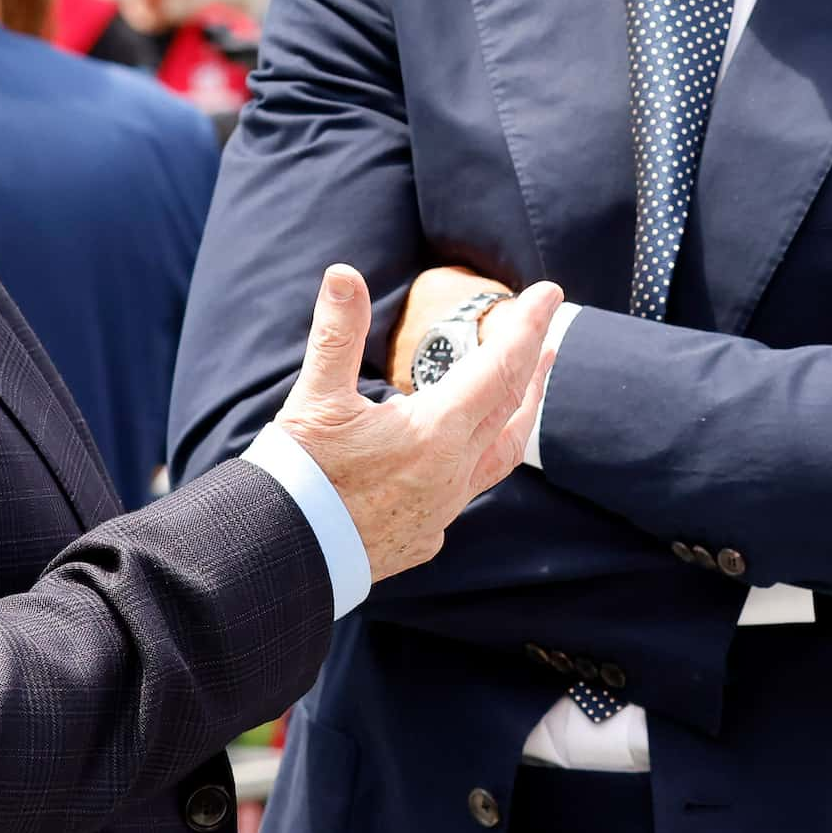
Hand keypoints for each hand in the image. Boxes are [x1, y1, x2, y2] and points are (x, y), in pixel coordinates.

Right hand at [277, 265, 558, 581]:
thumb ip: (337, 334)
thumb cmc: (299, 476)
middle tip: (546, 331)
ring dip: (518, 416)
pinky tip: (461, 457)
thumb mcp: (316, 399)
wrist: (281, 558)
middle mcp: (453, 473)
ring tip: (528, 393)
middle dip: (532, 364)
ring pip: (500, 456)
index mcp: (436, 432)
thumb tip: (343, 274)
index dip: (528, 325)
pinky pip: (466, 492)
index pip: (501, 367)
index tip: (550, 293)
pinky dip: (475, 461)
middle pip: (511, 408)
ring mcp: (444, 510)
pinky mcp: (425, 536)